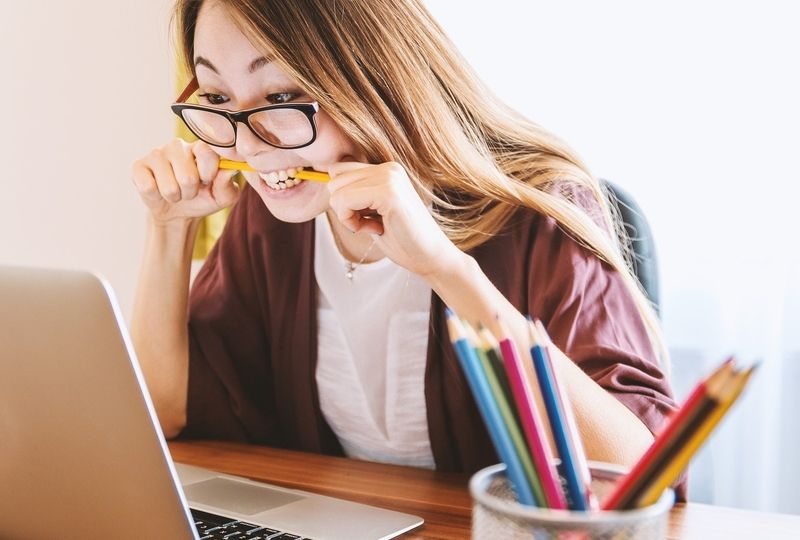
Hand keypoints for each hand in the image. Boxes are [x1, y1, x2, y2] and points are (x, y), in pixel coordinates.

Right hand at [131, 138, 239, 223]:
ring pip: (169, 186)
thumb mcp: (222, 197)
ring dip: (175, 197)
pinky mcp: (138, 166)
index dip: (208, 174)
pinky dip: (156, 197)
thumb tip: (231, 170)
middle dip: (190, 192)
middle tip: (189, 190)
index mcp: (200, 147)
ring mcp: (156, 153)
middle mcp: (178, 145)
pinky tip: (158, 190)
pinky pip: (148, 187)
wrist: (178, 212)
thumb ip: (228, 185)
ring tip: (175, 192)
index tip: (207, 181)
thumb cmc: (203, 198)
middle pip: (187, 176)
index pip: (207, 153)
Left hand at [326, 161, 464, 278]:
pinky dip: (352, 222)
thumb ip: (355, 194)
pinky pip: (344, 201)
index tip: (365, 216)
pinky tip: (375, 229)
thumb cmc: (402, 239)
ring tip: (375, 225)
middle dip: (344, 208)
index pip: (339, 171)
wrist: (431, 258)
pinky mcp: (388, 192)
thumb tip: (325, 180)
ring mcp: (389, 177)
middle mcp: (388, 168)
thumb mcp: (372, 211)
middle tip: (370, 223)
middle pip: (334, 179)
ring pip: (336, 191)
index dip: (343, 199)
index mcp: (386, 169)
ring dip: (348, 216)